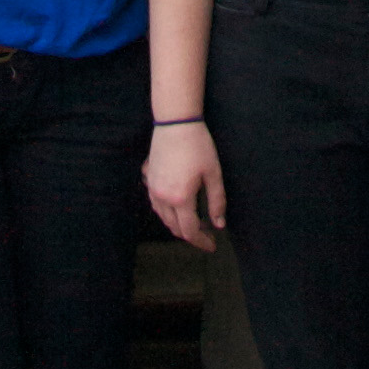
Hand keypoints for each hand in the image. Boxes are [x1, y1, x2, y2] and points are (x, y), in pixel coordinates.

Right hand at [144, 124, 224, 250]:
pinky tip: (178, 203)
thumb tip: (219, 224)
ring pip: (163, 217)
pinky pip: (156, 203)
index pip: (190, 231)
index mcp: (180, 199)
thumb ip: (217, 202)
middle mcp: (162, 197)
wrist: (175, 122)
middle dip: (191, 233)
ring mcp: (152, 188)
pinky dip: (167, 210)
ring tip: (195, 218)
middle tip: (208, 230)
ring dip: (178, 223)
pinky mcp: (149, 178)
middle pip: (174, 227)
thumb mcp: (213, 174)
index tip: (212, 246)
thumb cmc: (198, 146)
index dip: (202, 242)